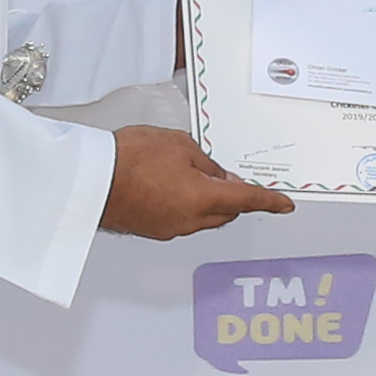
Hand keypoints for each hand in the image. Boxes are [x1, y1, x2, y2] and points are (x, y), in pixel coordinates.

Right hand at [100, 124, 292, 239]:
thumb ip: (207, 163)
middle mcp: (191, 220)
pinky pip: (182, 220)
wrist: (91, 180)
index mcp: (204, 198)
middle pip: (227, 212)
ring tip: (190, 175)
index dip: (269, 201)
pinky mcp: (154, 230)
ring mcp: (171, 228)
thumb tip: (217, 176)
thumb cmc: (129, 158)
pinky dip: (186, 206)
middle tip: (224, 176)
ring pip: (204, 218)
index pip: (247, 200)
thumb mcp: (179, 145)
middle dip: (233, 196)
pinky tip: (171, 187)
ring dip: (207, 202)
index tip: (283, 205)